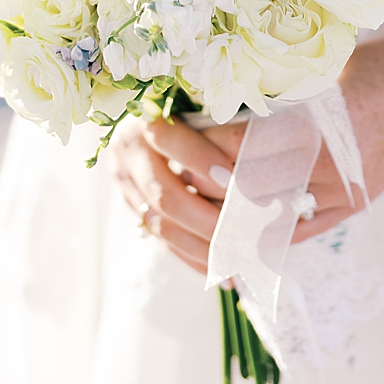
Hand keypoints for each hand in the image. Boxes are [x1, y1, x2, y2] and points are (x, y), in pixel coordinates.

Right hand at [109, 114, 234, 273]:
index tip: (232, 178)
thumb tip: (256, 147)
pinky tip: (225, 272)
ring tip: (241, 259)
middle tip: (244, 231)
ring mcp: (127, 185)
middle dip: (208, 218)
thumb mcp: (201, 110)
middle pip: (165, 195)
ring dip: (204, 247)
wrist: (151, 121)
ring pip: (163, 227)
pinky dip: (195, 259)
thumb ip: (221, 128)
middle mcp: (129, 153)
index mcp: (144, 119)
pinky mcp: (135, 209)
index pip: (169, 140)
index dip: (200, 159)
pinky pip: (163, 243)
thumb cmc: (191, 112)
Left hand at [111, 35, 383, 270]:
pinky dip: (251, 237)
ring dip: (216, 213)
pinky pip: (290, 236)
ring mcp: (341, 197)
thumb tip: (199, 97)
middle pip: (245, 192)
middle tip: (158, 165)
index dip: (195, 143)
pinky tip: (217, 229)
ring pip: (264, 221)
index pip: (238, 148)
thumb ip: (264, 89)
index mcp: (317, 128)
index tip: (161, 131)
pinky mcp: (348, 210)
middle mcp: (328, 171)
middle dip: (195, 181)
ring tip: (177, 194)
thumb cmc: (367, 64)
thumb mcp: (313, 67)